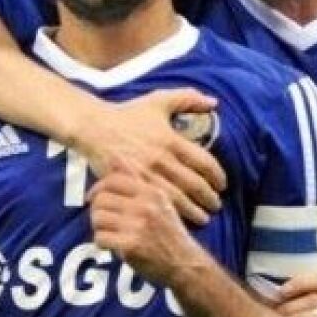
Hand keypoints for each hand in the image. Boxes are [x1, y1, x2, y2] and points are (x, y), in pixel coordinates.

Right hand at [74, 88, 225, 225]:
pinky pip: (156, 203)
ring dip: (194, 211)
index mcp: (172, 140)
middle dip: (209, 198)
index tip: (222, 184)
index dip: (217, 177)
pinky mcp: (132, 186)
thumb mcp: (158, 101)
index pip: (205, 163)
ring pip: (178, 199)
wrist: (94, 127)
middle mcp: (162, 159)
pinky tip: (177, 217)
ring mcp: (147, 175)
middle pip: (195, 185)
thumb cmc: (126, 114)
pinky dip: (170, 213)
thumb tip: (213, 102)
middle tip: (215, 204)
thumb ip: (188, 99)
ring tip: (202, 217)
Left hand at [88, 157, 204, 286]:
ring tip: (110, 233)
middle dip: (97, 211)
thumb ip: (135, 179)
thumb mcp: (159, 200)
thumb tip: (114, 155)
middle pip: (101, 200)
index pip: (112, 180)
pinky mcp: (132, 245)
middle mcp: (145, 206)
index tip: (94, 198)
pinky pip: (100, 238)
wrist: (185, 263)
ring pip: (98, 218)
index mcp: (151, 191)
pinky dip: (102, 243)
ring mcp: (138, 225)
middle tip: (103, 221)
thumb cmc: (168, 231)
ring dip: (99, 228)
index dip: (98, 189)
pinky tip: (113, 246)